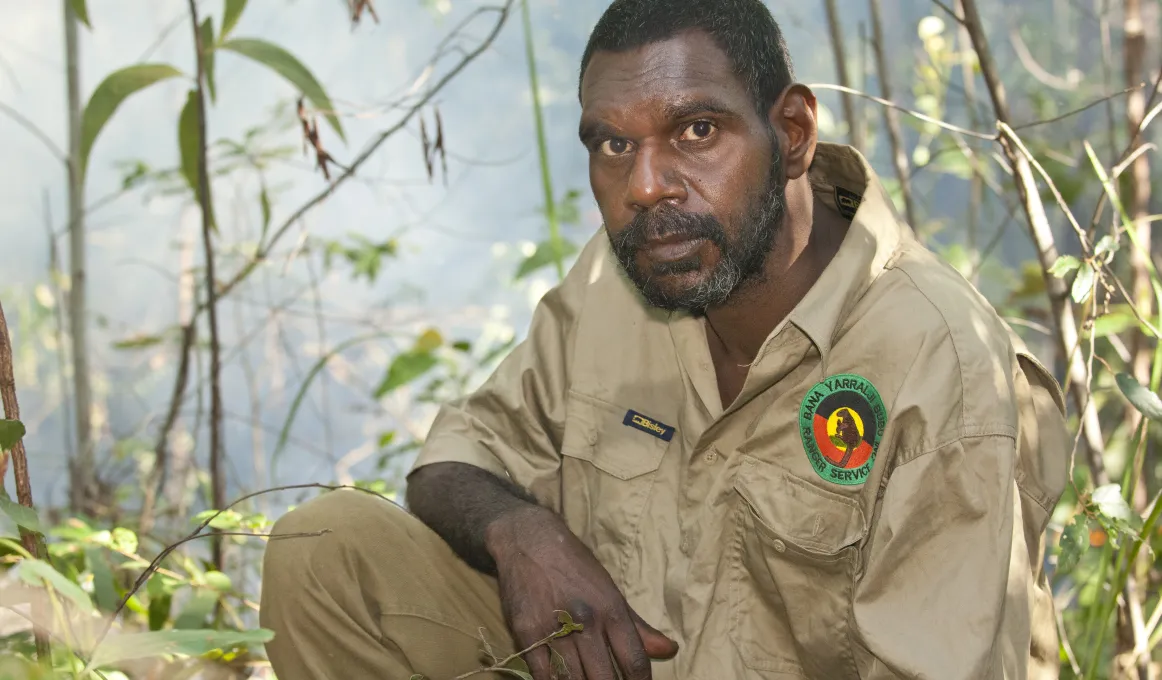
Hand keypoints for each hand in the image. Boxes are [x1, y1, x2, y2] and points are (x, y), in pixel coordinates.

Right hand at [486, 505, 678, 679]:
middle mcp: (586, 621)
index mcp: (611, 609)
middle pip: (604, 678)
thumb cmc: (575, 565)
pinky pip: (543, 675)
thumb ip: (638, 626)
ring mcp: (553, 629)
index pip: (634, 661)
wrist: (529, 540)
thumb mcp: (610, 589)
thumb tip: (670, 650)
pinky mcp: (526, 633)